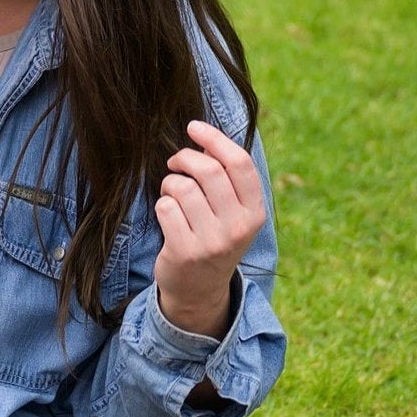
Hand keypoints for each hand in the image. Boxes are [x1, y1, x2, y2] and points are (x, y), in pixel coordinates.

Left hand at [153, 120, 264, 337]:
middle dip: (184, 158)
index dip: (214, 139)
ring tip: (171, 193)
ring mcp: (213, 241)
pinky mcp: (185, 251)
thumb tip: (206, 137)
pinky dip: (161, 205)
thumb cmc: (213, 237)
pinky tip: (167, 216)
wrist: (198, 289)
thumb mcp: (232, 213)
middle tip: (175, 163)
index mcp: (255, 212)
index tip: (192, 127)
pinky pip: (165, 208)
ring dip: (169, 183)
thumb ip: (227, 179)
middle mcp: (239, 227)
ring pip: (182, 187)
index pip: (239, 163)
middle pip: (208, 170)